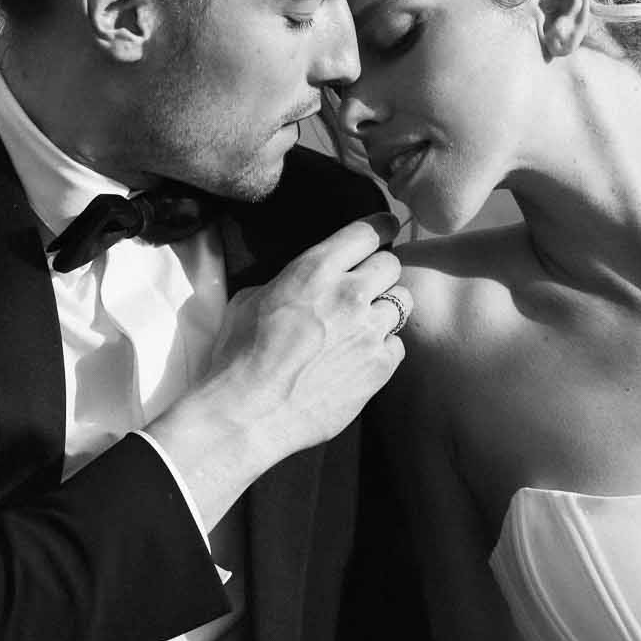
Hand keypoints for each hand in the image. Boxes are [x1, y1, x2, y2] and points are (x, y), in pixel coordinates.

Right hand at [150, 215, 411, 528]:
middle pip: (391, 265)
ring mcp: (368, 331)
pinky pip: (397, 346)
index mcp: (315, 270)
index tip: (385, 228)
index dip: (379, 228)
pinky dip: (383, 349)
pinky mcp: (378, 367)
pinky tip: (360, 359)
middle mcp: (349, 294)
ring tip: (362, 327)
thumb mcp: (250, 300)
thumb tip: (298, 285)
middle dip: (379, 273)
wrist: (248, 412)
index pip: (367, 231)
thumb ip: (287, 283)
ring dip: (384, 311)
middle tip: (364, 289)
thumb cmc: (238, 356)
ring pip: (401, 304)